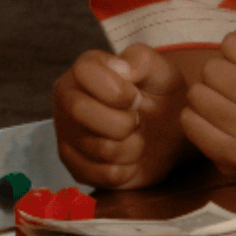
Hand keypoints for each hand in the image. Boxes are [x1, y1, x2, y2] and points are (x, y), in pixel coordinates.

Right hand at [52, 44, 191, 188]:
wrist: (169, 134)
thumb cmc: (162, 96)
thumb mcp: (162, 71)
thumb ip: (141, 60)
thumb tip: (118, 68)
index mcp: (85, 68)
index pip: (84, 73)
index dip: (117, 90)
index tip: (137, 98)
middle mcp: (67, 98)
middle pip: (80, 110)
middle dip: (123, 122)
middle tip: (138, 121)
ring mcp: (66, 133)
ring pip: (97, 148)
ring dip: (131, 147)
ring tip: (137, 137)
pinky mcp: (74, 166)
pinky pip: (101, 176)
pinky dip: (126, 171)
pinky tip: (129, 158)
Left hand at [181, 9, 235, 184]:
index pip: (234, 42)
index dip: (235, 49)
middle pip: (213, 68)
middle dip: (218, 72)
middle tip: (233, 85)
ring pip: (198, 94)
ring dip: (204, 94)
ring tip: (223, 101)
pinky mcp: (234, 160)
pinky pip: (191, 123)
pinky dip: (195, 117)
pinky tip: (213, 119)